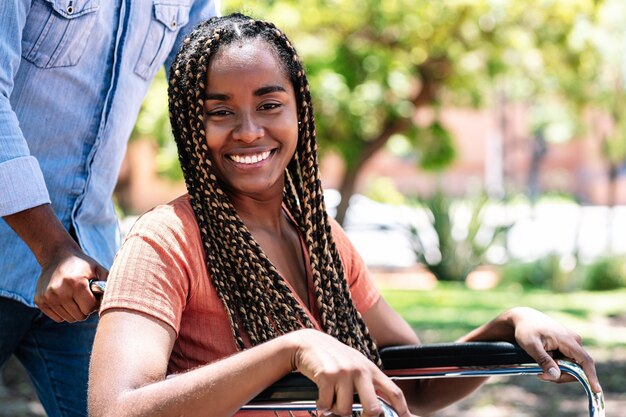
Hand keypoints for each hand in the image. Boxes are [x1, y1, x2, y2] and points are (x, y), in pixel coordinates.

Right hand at [35, 245, 108, 322]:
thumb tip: (115, 301)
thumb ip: (108, 284)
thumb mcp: (98, 269)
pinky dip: (64, 313)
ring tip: (76, 298)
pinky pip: (57, 318)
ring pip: (69, 319)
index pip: (89, 308)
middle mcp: (60, 291)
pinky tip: (65, 300)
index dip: (95, 304)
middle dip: (86, 309)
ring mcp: (48, 297)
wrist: (57, 256)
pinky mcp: (40, 301)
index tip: (94, 296)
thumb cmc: (82, 264)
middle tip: (85, 297)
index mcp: (76, 283)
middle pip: (80, 316)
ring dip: (75, 311)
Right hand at [288, 329, 409, 416]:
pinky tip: (320, 396)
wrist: (309, 342)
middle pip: (372, 409)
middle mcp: (361, 370)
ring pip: (345, 411)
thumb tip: (378, 409)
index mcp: (371, 369)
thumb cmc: (333, 358)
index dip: (403, 409)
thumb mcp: (356, 366)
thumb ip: (367, 383)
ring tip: (330, 397)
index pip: (394, 391)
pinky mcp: (327, 375)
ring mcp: (344, 372)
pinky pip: (326, 405)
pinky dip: (321, 406)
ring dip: (335, 410)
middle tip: (354, 414)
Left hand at [508, 307, 601, 392]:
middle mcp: (574, 341)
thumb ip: (544, 360)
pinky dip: (557, 366)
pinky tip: (544, 363)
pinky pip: (568, 361)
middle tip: (541, 375)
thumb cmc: (526, 330)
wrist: (523, 318)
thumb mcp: (531, 346)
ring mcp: (572, 343)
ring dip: (558, 371)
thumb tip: (556, 375)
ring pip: (572, 366)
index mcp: (568, 340)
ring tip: (539, 368)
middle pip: (577, 368)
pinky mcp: (567, 345)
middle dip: (561, 375)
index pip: (585, 361)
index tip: (596, 390)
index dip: (591, 377)